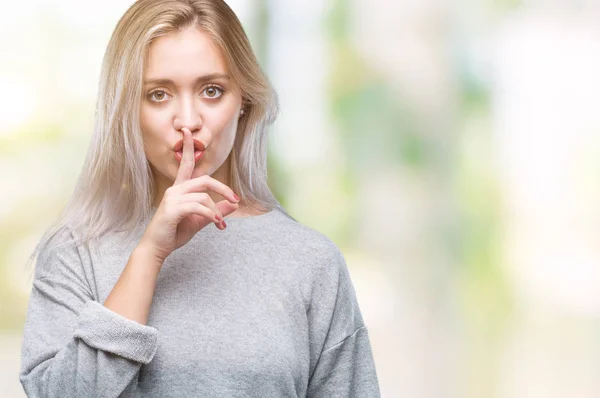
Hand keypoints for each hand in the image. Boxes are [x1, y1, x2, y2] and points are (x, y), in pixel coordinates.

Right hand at [140, 127, 239, 261]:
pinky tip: (216, 222)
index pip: (185, 164)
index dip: (187, 147)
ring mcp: (172, 198)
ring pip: (203, 196)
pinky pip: (198, 207)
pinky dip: (211, 214)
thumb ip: (215, 211)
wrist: (157, 248)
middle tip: (235, 201)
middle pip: (205, 180)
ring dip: (216, 211)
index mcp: (179, 189)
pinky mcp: (172, 209)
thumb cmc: (174, 232)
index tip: (187, 131)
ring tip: (221, 224)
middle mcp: (175, 190)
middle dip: (223, 188)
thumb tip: (233, 205)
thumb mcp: (199, 220)